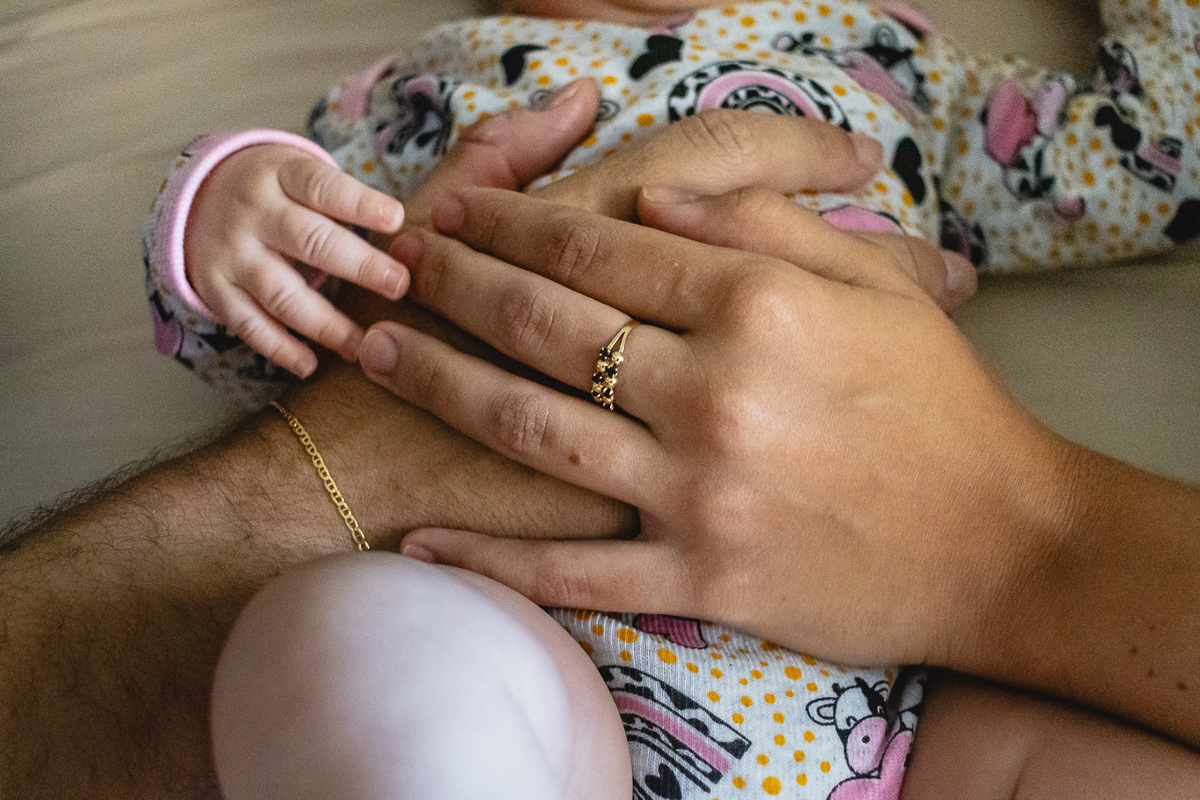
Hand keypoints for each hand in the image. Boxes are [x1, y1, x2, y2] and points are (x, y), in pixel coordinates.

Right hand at [186, 145, 407, 376]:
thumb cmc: (278, 190)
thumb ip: (344, 200)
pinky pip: (248, 324)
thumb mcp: (301, 173)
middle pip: (308, 240)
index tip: (396, 219)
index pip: (322, 187)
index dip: (359, 203)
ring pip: (280, 293)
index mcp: (281, 175)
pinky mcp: (216, 289)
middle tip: (399, 285)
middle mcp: (253, 213)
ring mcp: (232, 253)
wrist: (198, 196)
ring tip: (362, 344)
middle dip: (357, 265)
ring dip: (324, 323)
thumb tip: (411, 242)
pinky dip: (279, 348)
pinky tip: (310, 365)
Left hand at [361, 185, 1070, 673]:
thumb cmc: (946, 409)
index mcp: (761, 305)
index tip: (463, 209)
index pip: (605, 245)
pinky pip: (574, 573)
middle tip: (397, 260)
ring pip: (536, 428)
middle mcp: (718, 391)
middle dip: (457, 280)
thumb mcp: (876, 290)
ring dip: (441, 382)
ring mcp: (701, 492)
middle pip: (550, 321)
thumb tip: (651, 188)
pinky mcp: (701, 578)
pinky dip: (494, 560)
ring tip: (374, 349)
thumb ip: (765, 227)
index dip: (517, 220)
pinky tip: (425, 544)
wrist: (1007, 545)